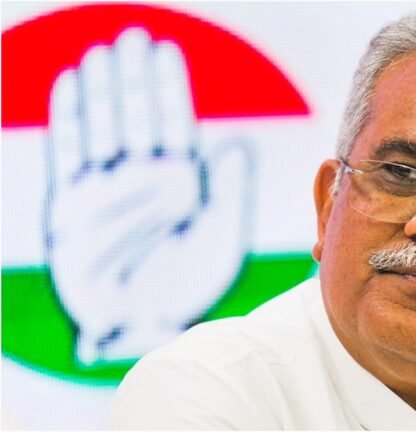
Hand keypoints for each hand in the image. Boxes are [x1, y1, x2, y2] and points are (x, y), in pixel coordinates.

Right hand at [46, 28, 251, 365]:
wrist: (146, 324)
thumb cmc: (189, 283)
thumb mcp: (219, 236)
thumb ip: (228, 190)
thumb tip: (234, 143)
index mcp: (178, 180)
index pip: (172, 124)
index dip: (168, 89)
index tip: (164, 54)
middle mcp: (140, 178)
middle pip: (136, 117)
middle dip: (134, 79)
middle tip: (133, 40)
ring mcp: (105, 189)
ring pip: (103, 127)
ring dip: (102, 91)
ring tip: (102, 55)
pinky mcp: (71, 205)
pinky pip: (68, 154)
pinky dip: (69, 120)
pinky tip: (70, 86)